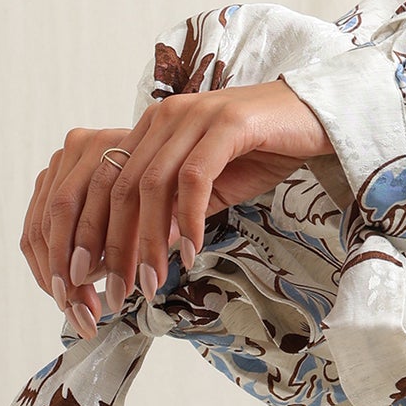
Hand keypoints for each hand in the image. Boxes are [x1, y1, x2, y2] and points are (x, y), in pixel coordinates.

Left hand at [21, 78, 335, 337]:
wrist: (317, 114)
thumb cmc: (263, 150)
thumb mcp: (211, 187)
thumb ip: (175, 212)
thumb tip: (144, 254)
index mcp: (152, 127)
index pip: (105, 182)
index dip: (90, 231)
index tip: (88, 276)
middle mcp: (165, 116)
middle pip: (121, 187)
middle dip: (113, 245)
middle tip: (117, 290)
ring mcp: (195, 116)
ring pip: (152, 186)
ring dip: (149, 240)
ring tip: (153, 282)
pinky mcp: (228, 123)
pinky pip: (194, 178)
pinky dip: (188, 219)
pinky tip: (192, 252)